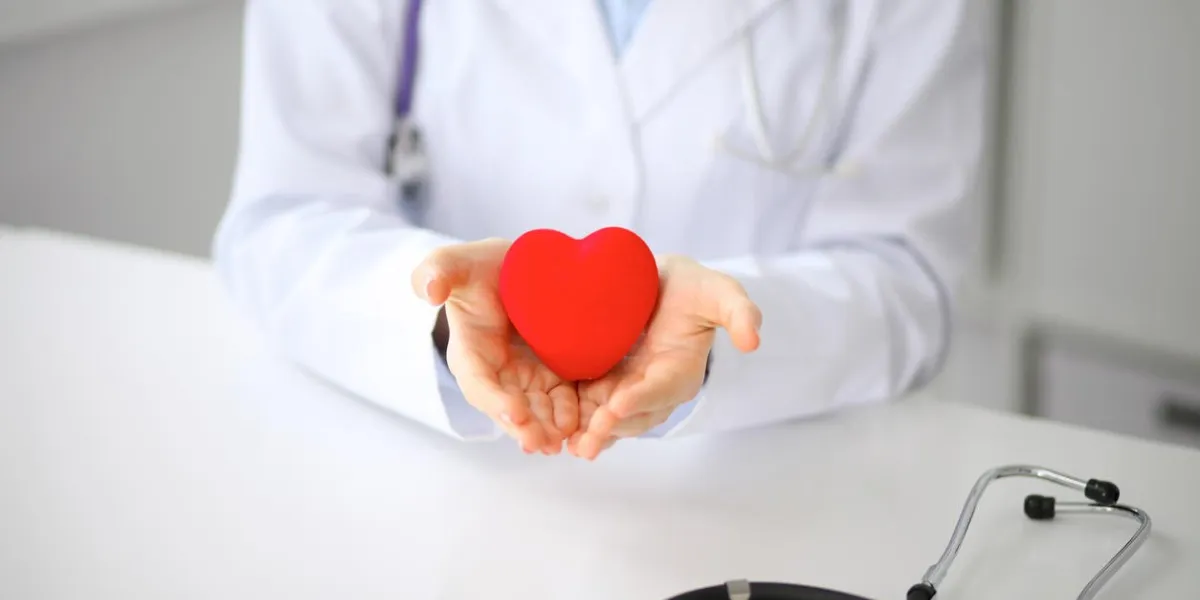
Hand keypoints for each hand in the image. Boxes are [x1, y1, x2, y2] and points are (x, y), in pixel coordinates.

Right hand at [412, 239, 578, 453]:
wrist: (517, 266)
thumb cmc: (482, 266)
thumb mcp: (457, 261)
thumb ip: (438, 270)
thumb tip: (428, 291)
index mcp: (469, 352)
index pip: (478, 383)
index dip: (494, 400)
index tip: (514, 412)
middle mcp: (496, 373)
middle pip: (508, 408)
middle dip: (524, 427)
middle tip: (542, 443)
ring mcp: (525, 377)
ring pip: (536, 411)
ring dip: (548, 429)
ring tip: (563, 443)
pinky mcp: (552, 374)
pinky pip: (561, 400)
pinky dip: (570, 415)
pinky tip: (584, 427)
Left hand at [568, 255, 761, 459]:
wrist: (659, 285)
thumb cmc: (693, 290)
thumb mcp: (718, 292)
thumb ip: (738, 310)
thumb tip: (753, 341)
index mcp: (681, 370)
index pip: (663, 388)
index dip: (643, 397)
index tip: (620, 404)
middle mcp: (655, 387)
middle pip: (634, 413)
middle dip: (611, 427)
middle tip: (587, 439)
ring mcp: (628, 389)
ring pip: (610, 418)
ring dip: (590, 433)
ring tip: (569, 445)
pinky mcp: (606, 385)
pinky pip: (590, 407)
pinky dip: (575, 420)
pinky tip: (554, 430)